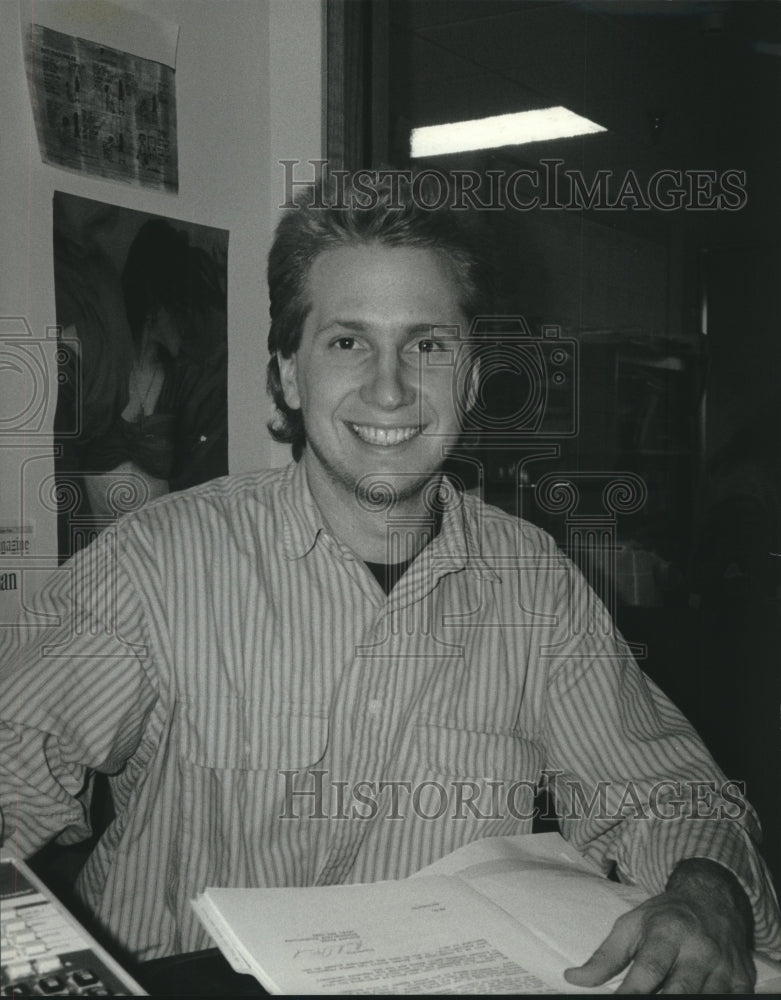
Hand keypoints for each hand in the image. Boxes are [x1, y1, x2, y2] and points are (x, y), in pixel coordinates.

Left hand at [564, 858, 755, 992]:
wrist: (712, 898)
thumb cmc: (665, 916)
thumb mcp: (631, 925)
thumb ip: (605, 956)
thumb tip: (573, 980)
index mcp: (668, 931)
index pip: (649, 969)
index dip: (632, 992)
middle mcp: (699, 948)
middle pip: (680, 990)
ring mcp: (724, 966)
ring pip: (705, 999)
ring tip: (662, 997)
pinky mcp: (743, 980)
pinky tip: (692, 998)